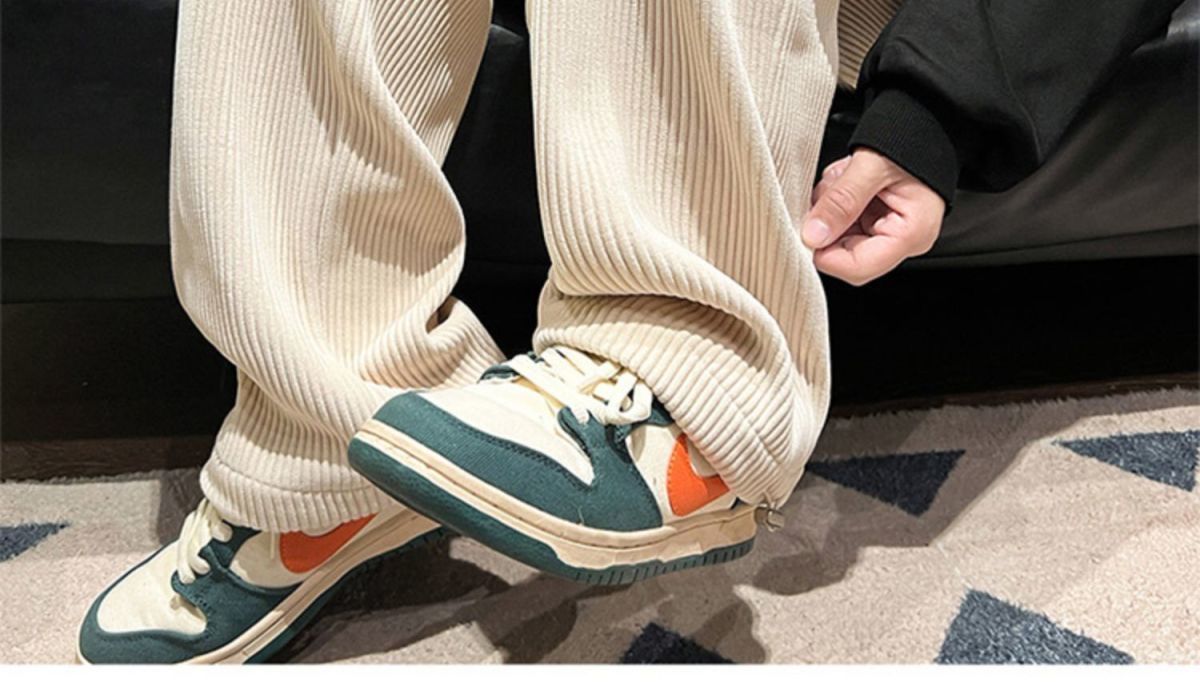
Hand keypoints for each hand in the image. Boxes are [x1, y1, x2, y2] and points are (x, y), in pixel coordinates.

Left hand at [801, 148, 944, 285]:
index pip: (858, 268)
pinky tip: (844, 180)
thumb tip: (813, 235)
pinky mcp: (875, 223)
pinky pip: (841, 223)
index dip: (825, 253)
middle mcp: (902, 241)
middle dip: (827, 223)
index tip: (807, 227)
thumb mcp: (873, 166)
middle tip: (830, 188)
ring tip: (842, 177)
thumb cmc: (913, 141)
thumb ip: (842, 200)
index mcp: (911, 234)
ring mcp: (888, 233)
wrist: (926, 125)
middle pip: (844, 255)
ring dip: (828, 208)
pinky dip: (833, 201)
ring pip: (837, 238)